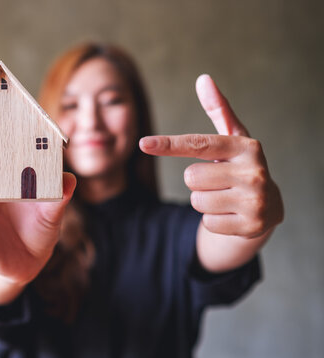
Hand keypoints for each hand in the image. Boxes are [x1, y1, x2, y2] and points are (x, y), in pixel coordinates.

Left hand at [139, 75, 282, 270]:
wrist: (268, 206)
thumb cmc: (240, 165)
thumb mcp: (232, 138)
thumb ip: (218, 109)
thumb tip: (203, 78)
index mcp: (245, 147)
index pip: (199, 144)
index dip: (169, 144)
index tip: (144, 143)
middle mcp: (254, 172)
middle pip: (191, 177)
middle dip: (197, 181)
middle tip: (218, 181)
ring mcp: (255, 200)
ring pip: (197, 201)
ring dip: (204, 201)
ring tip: (225, 197)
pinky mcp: (251, 225)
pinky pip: (207, 222)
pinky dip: (213, 219)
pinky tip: (230, 213)